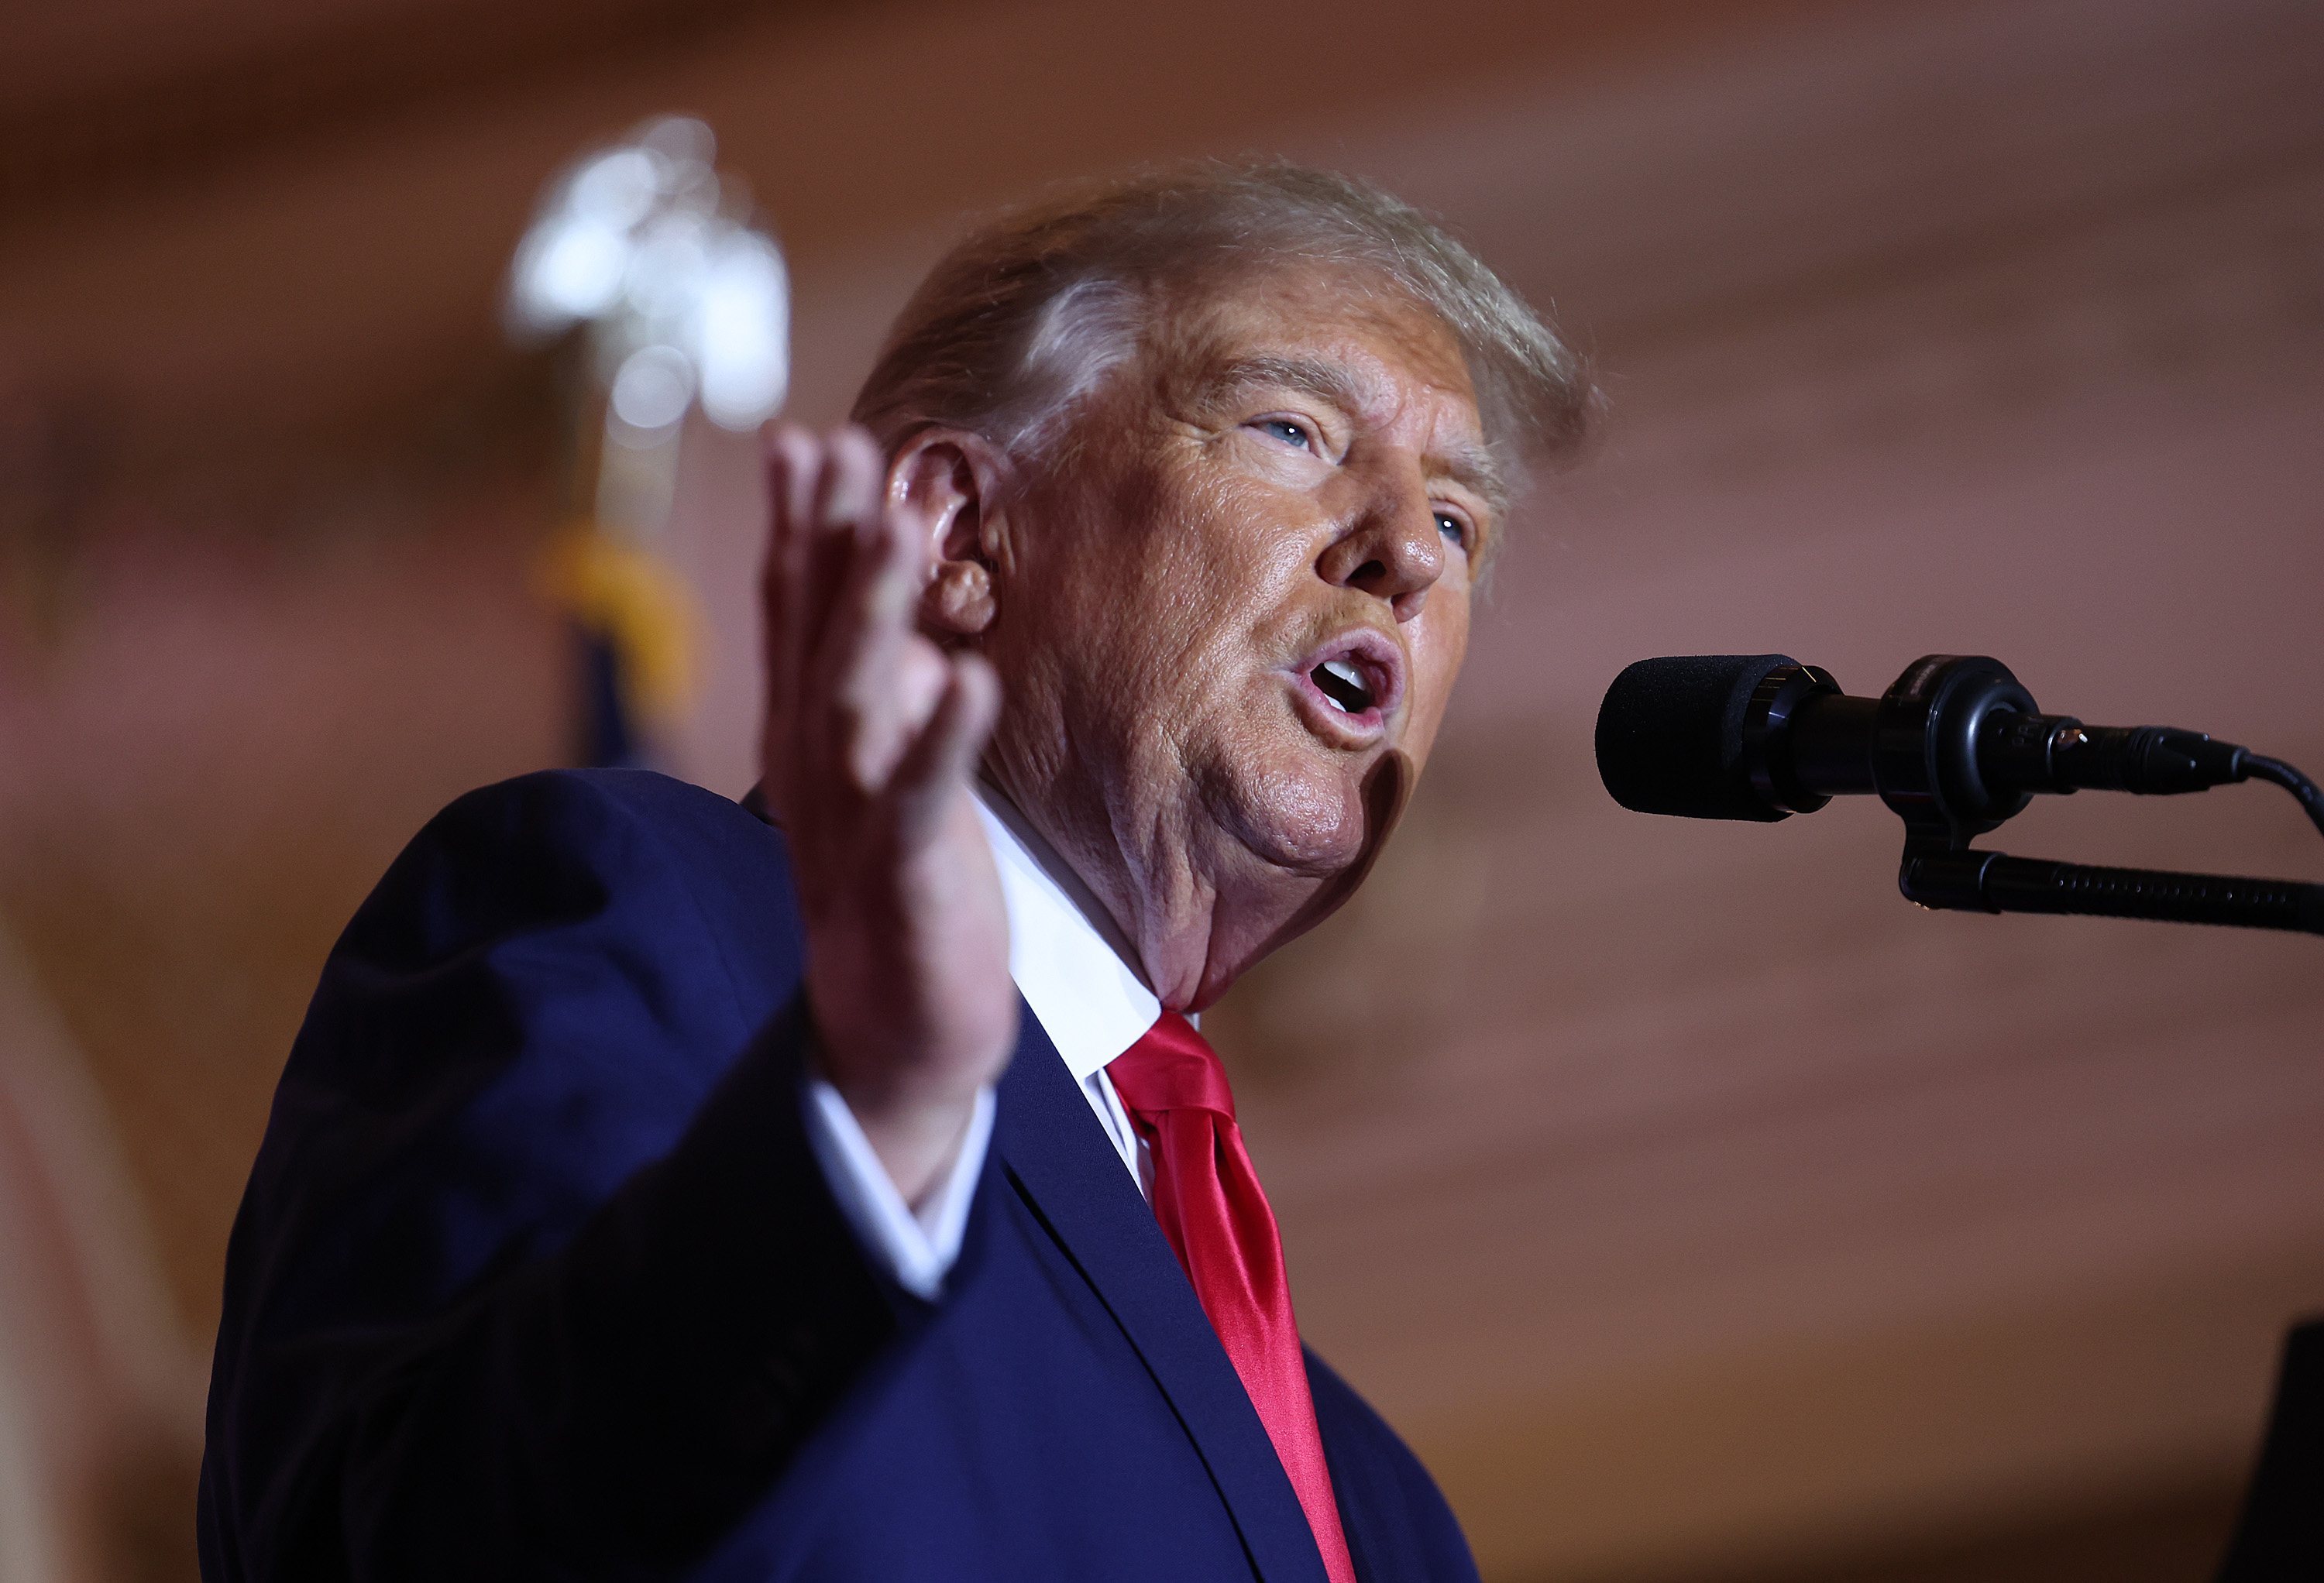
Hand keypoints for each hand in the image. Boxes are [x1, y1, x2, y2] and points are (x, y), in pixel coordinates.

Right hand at [759, 424, 1014, 1203]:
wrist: (892, 1039)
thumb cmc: (896, 896)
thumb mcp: (883, 786)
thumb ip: (887, 708)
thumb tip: (917, 640)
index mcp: (810, 740)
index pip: (796, 618)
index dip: (801, 529)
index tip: (807, 439)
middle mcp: (818, 768)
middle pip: (816, 638)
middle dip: (827, 540)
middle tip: (838, 446)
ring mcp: (855, 820)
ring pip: (855, 701)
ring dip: (873, 612)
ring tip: (896, 526)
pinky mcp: (905, 876)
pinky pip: (922, 797)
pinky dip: (940, 738)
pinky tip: (966, 677)